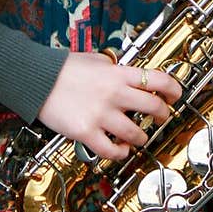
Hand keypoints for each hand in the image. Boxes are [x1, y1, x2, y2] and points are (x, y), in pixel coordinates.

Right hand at [37, 51, 182, 160]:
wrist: (36, 80)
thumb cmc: (61, 68)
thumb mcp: (94, 59)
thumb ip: (112, 67)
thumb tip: (121, 70)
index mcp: (118, 74)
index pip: (158, 80)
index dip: (174, 89)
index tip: (176, 95)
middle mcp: (115, 94)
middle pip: (154, 107)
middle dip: (163, 115)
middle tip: (162, 117)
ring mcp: (102, 115)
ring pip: (137, 133)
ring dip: (142, 137)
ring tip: (139, 136)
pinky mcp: (87, 132)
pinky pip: (112, 150)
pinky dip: (121, 152)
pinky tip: (121, 149)